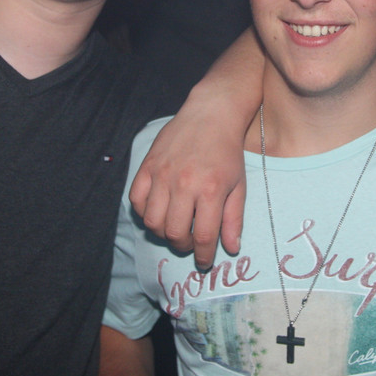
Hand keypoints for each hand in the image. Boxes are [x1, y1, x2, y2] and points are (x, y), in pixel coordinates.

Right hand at [130, 110, 246, 270]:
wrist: (210, 114)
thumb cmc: (227, 151)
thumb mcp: (239, 185)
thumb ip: (234, 219)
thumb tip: (232, 248)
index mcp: (210, 190)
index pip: (204, 237)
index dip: (204, 256)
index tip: (204, 262)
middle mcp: (184, 184)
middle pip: (174, 233)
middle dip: (183, 246)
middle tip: (190, 242)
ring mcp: (162, 174)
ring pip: (152, 221)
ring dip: (163, 232)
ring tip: (174, 228)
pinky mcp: (147, 165)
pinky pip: (136, 200)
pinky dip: (144, 212)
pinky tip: (158, 210)